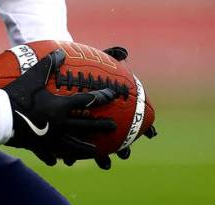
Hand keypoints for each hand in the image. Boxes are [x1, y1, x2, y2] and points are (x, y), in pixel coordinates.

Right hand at [3, 48, 118, 164]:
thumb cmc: (17, 94)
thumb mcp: (33, 76)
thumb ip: (49, 64)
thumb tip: (60, 51)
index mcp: (60, 107)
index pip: (86, 101)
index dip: (102, 96)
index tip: (113, 95)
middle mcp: (60, 124)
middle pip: (85, 126)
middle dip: (101, 126)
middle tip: (114, 127)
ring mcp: (50, 138)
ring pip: (73, 146)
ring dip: (86, 148)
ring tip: (96, 152)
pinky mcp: (39, 147)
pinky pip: (50, 154)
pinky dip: (56, 157)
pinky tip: (59, 161)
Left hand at [64, 45, 159, 169]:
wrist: (63, 76)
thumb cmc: (82, 69)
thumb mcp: (96, 62)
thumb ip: (110, 56)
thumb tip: (124, 50)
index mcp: (113, 108)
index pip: (134, 119)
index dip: (145, 128)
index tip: (152, 134)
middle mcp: (104, 122)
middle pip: (118, 139)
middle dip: (124, 149)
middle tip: (125, 154)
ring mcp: (88, 130)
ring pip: (97, 148)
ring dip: (99, 158)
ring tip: (102, 164)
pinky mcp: (70, 135)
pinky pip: (71, 148)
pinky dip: (71, 154)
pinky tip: (69, 160)